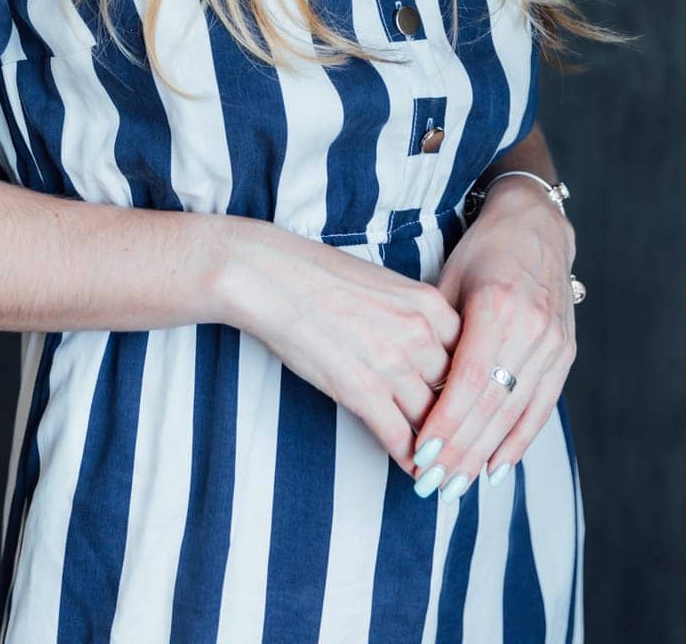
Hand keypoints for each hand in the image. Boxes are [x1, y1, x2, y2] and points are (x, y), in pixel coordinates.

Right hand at [219, 219, 461, 478]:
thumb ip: (413, 316)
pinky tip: (414, 471)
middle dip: (464, 426)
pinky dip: (410, 459)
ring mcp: (391, 362)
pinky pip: (399, 436)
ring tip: (447, 472)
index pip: (472, 357)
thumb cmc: (317, 274)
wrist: (268, 275)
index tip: (477, 411)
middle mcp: (419, 333)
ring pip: (434, 421)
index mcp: (428, 303)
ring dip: (442, 451)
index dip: (475, 390)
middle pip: (459, 393)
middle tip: (470, 450)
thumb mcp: (382, 284)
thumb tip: (427, 350)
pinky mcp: (360, 389)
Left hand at [410, 180, 577, 498]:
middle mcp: (530, 328)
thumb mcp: (447, 279)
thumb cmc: (480, 252)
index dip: (446, 422)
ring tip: (458, 485)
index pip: (469, 381)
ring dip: (486, 454)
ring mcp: (553, 343)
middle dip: (462, 450)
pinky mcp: (564, 354)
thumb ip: (434, 331)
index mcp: (497, 306)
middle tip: (434, 484)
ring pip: (516, 413)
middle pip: (493, 405)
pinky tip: (496, 466)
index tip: (423, 454)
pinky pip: (541, 407)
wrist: (535, 226)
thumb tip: (408, 385)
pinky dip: (518, 440)